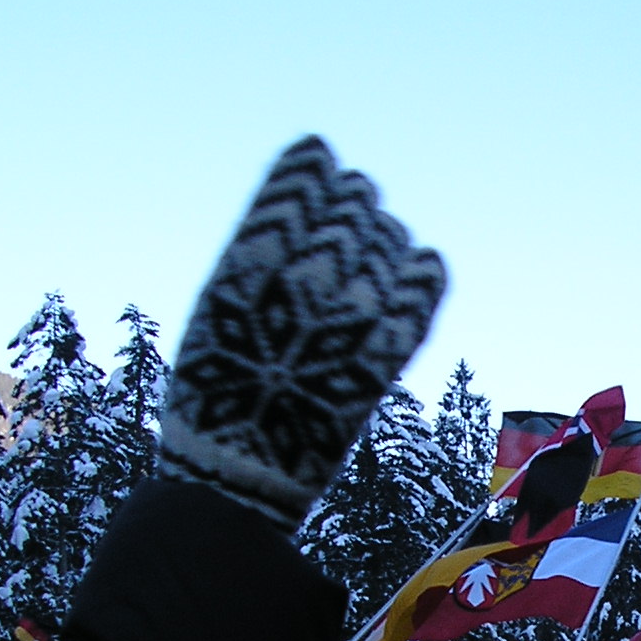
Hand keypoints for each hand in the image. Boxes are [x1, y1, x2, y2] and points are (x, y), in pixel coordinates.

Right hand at [156, 137, 446, 529]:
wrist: (238, 476)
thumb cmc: (216, 392)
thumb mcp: (216, 308)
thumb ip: (256, 252)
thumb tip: (303, 195)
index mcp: (247, 265)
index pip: (300, 185)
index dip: (313, 169)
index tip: (318, 164)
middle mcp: (301, 281)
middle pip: (352, 206)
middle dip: (353, 204)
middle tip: (354, 208)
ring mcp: (347, 317)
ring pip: (389, 241)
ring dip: (385, 238)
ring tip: (373, 250)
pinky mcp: (382, 357)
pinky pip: (420, 293)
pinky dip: (424, 276)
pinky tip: (423, 266)